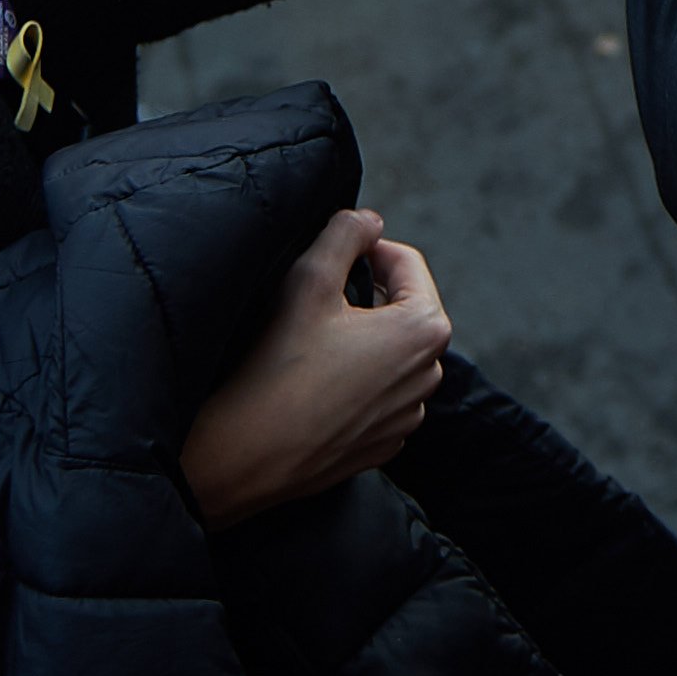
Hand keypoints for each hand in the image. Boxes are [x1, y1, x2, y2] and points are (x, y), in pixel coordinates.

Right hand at [181, 208, 450, 529]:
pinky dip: (355, 381)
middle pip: (402, 308)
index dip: (365, 248)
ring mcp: (407, 415)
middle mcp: (428, 374)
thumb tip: (369, 220)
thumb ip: (345, 234)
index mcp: (424, 329)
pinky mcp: (383, 443)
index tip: (330, 257)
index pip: (406, 262)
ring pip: (390, 353)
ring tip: (313, 345)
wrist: (247, 454)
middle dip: (366, 296)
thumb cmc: (278, 366)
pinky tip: (315, 384)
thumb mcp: (309, 279)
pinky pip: (378, 395)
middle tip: (316, 301)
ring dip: (361, 340)